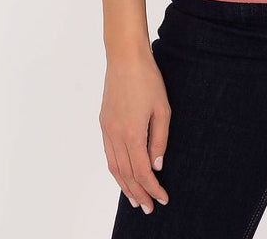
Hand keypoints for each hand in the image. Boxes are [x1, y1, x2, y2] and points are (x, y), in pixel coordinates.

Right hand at [99, 48, 170, 212]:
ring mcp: (107, 129)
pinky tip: (122, 175)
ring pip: (114, 167)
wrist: (125, 57)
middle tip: (149, 208)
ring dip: (124, 186)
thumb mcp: (163, 108)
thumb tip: (157, 166)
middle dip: (138, 193)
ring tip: (135, 200)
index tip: (163, 199)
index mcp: (132, 133)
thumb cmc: (148, 79)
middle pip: (126, 174)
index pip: (142, 171)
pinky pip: (108, 153)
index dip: (153, 188)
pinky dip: (115, 169)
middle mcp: (116, 135)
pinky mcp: (103, 122)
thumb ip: (160, 139)